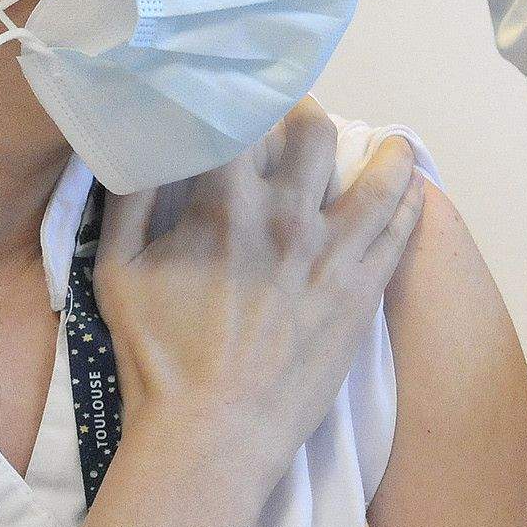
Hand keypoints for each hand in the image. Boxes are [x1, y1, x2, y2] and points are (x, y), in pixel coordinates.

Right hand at [90, 97, 425, 481]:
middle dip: (306, 113)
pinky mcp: (363, 291)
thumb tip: (137, 142)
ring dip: (386, 150)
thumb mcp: (116, 271)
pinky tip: (411, 189)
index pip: (245, 118)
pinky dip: (409, 199)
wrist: (213, 437)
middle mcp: (288, 216)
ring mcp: (334, 254)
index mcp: (226, 204)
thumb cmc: (157, 358)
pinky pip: (400, 231)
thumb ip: (127, 198)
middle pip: (314, 132)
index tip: (241, 88)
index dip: (242, 96)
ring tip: (389, 142)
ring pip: (379, 175)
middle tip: (301, 116)